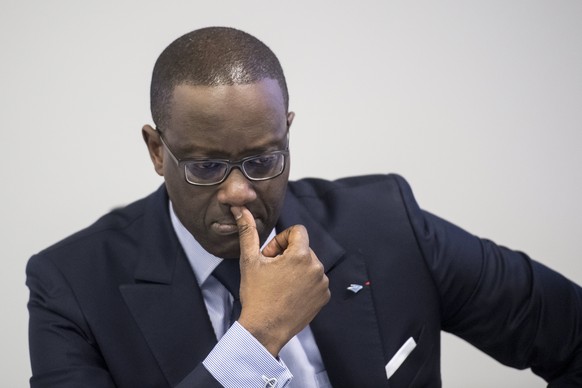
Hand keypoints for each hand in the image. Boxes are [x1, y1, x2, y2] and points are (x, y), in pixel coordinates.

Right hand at [231, 206, 329, 355]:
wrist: (264, 330)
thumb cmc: (256, 295)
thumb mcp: (249, 261)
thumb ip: (248, 231)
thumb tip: (240, 209)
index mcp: (301, 255)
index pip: (297, 231)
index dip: (282, 240)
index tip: (271, 256)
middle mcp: (317, 267)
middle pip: (302, 248)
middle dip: (287, 255)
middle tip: (272, 272)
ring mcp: (322, 283)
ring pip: (309, 264)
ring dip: (295, 269)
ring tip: (279, 285)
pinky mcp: (324, 297)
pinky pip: (316, 281)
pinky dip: (304, 284)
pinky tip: (289, 294)